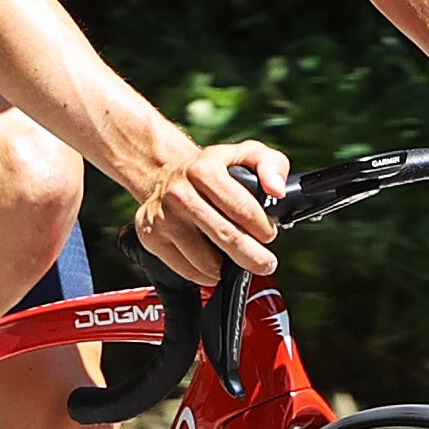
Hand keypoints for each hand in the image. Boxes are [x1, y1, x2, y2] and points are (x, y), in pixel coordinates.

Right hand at [132, 137, 288, 284]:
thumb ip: (272, 166)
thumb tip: (277, 190)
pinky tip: (212, 261)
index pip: (243, 210)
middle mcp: (179, 194)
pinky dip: (206, 274)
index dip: (263, 228)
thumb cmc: (211, 168)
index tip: (269, 234)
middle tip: (265, 263)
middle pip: (227, 238)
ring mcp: (162, 218)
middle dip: (254, 257)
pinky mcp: (151, 238)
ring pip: (207, 262)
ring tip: (234, 256)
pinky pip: (188, 271)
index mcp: (204, 170)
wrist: (164, 173)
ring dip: (228, 268)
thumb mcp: (247, 154)